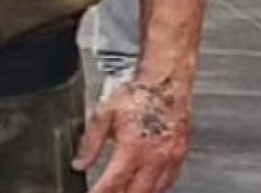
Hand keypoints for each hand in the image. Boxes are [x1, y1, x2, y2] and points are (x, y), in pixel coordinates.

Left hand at [75, 76, 190, 192]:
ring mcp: (170, 158)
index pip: (113, 184)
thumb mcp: (105, 113)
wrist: (166, 78)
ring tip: (124, 190)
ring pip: (153, 191)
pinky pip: (169, 181)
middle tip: (107, 192)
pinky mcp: (181, 154)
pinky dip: (156, 188)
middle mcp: (154, 157)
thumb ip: (90, 142)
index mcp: (133, 148)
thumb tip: (79, 163)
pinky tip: (147, 186)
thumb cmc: (139, 91)